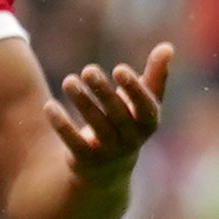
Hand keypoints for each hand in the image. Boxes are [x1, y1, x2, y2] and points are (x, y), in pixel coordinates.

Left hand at [45, 40, 177, 181]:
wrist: (108, 171)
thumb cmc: (128, 123)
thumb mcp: (143, 103)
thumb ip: (156, 75)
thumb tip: (168, 47)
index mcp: (148, 123)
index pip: (145, 107)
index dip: (134, 90)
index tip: (119, 69)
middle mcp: (131, 140)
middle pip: (118, 115)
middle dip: (104, 92)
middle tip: (89, 70)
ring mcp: (108, 151)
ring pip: (96, 126)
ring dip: (82, 102)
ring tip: (68, 81)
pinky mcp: (85, 159)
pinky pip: (74, 142)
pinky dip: (62, 125)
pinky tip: (50, 106)